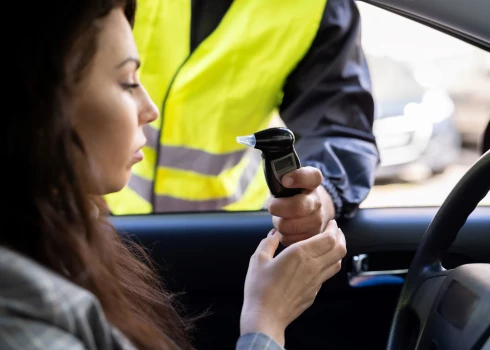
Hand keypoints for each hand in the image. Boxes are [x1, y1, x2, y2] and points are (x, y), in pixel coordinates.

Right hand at [240, 220, 345, 345]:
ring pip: (337, 263)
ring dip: (337, 251)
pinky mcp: (314, 293)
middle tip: (335, 231)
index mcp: (300, 254)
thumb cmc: (259, 288)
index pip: (329, 238)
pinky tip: (318, 262)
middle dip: (340, 237)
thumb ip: (269, 242)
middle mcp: (313, 266)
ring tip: (331, 245)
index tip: (331, 223)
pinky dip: (328, 264)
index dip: (333, 228)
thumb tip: (274, 234)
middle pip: (339, 249)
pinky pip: (327, 275)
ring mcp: (316, 281)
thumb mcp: (258, 259)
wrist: (265, 317)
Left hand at [268, 166, 334, 245]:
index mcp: (313, 182)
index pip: (312, 176)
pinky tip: (286, 228)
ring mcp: (318, 221)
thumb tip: (272, 176)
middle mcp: (318, 201)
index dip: (298, 177)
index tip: (285, 180)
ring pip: (288, 226)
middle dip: (277, 207)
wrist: (308, 211)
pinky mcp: (312, 237)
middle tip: (272, 205)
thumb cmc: (291, 194)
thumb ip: (279, 176)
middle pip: (297, 207)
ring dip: (278, 223)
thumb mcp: (287, 180)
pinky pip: (289, 239)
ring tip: (280, 217)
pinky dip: (282, 235)